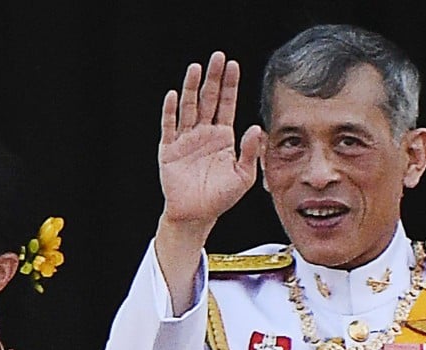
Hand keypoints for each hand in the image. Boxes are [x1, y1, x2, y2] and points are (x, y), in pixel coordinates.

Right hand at [159, 51, 263, 239]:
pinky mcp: (169, 151)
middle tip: (217, 57)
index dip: (229, 85)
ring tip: (196, 68)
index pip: (226, 104)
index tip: (233, 65)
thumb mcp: (244, 176)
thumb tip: (256, 128)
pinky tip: (174, 96)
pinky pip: (169, 128)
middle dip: (213, 78)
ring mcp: (185, 140)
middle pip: (208, 100)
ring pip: (189, 108)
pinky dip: (171, 112)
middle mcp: (203, 134)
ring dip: (191, 88)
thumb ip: (250, 152)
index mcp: (222, 137)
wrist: (197, 215)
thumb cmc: (220, 198)